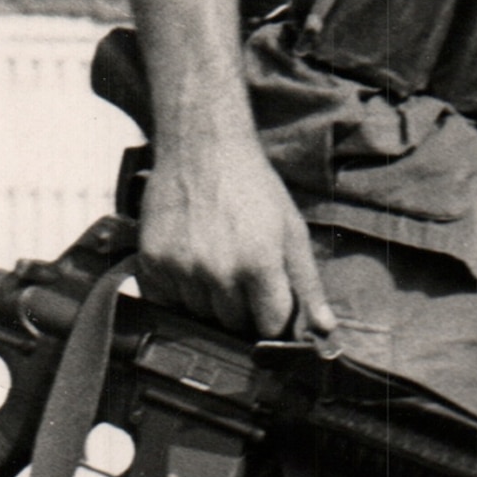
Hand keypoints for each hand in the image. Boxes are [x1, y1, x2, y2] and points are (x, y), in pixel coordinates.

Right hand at [135, 111, 338, 343]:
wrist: (202, 146)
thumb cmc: (254, 187)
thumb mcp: (291, 230)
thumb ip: (308, 284)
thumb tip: (325, 330)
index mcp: (259, 264)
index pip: (269, 327)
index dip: (274, 321)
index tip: (272, 306)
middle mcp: (217, 271)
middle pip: (234, 324)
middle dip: (243, 310)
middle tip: (243, 274)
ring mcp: (180, 268)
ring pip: (199, 315)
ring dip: (210, 301)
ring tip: (216, 261)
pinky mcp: (151, 261)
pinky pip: (167, 301)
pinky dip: (179, 291)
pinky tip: (191, 262)